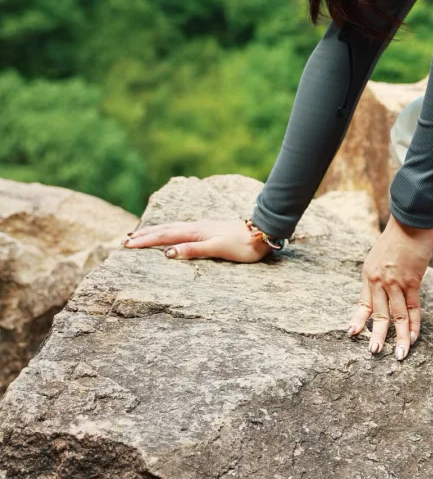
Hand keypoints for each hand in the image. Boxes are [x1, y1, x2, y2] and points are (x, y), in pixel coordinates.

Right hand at [122, 218, 275, 262]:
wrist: (263, 233)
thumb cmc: (243, 245)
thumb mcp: (218, 249)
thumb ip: (193, 250)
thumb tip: (167, 252)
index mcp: (196, 232)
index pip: (164, 236)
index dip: (144, 241)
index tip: (126, 245)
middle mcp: (196, 227)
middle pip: (165, 229)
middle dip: (144, 235)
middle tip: (124, 240)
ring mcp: (203, 226)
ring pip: (172, 227)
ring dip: (154, 231)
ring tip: (139, 234)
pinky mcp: (208, 228)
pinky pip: (181, 228)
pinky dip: (168, 230)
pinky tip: (168, 233)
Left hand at [348, 215, 432, 360]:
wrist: (409, 221)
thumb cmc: (396, 238)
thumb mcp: (378, 257)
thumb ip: (379, 275)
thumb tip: (383, 291)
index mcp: (368, 275)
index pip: (363, 303)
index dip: (358, 320)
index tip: (352, 334)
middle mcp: (378, 281)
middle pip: (378, 314)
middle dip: (377, 335)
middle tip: (374, 352)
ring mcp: (395, 282)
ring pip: (397, 315)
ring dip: (399, 337)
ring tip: (400, 354)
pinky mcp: (412, 280)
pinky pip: (413, 307)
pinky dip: (414, 323)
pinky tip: (414, 336)